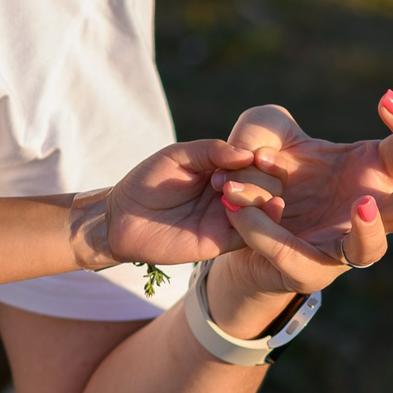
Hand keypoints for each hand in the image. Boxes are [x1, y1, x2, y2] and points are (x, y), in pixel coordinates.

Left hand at [90, 138, 268, 268]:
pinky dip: (264, 222)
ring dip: (258, 196)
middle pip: (270, 183)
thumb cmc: (147, 182)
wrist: (122, 218)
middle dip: (256, 178)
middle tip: (221, 181)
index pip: (260, 162)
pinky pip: (254, 234)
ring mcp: (231, 217)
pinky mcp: (224, 241)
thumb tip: (247, 154)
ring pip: (267, 208)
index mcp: (225, 170)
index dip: (262, 158)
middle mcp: (234, 193)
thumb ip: (210, 151)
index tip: (252, 156)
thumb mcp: (177, 156)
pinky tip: (263, 210)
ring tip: (229, 192)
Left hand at [212, 92, 392, 295]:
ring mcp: (340, 244)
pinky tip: (242, 210)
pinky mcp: (305, 269)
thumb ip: (261, 127)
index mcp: (371, 169)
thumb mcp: (262, 133)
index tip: (387, 99)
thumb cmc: (265, 170)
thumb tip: (257, 153)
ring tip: (362, 204)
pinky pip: (292, 254)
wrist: (235, 220)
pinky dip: (266, 232)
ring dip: (370, 228)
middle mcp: (367, 210)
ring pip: (371, 248)